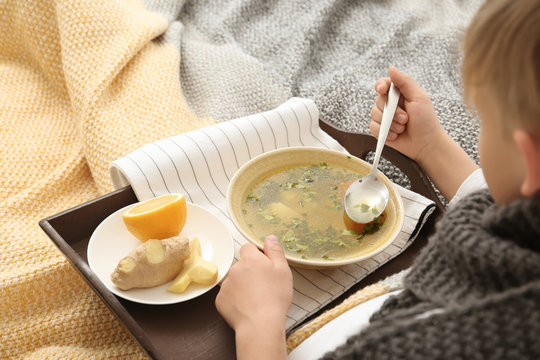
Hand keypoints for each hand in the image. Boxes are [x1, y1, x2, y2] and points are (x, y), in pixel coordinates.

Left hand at [216, 235, 292, 359]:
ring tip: (256, 299)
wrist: (260, 324)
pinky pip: (228, 296)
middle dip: (249, 272)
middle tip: (263, 285)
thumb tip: (270, 237)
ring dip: (242, 285)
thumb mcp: (283, 270)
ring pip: (234, 280)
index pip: (248, 248)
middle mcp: (235, 269)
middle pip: (241, 265)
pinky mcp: (220, 300)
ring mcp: (225, 285)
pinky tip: (246, 307)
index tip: (264, 266)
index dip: (257, 255)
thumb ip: (275, 250)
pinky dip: (235, 300)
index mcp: (250, 259)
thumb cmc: (275, 297)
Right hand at [369, 66, 446, 164]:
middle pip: (378, 100)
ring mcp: (384, 118)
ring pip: (374, 115)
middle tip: (405, 118)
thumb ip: (405, 82)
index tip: (383, 90)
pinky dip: (385, 132)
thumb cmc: (426, 121)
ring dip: (390, 123)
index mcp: (399, 94)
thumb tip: (391, 68)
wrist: (425, 144)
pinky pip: (373, 128)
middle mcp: (390, 104)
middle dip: (392, 111)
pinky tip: (396, 135)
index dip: (380, 86)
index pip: (383, 84)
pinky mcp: (380, 130)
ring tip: (402, 128)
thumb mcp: (419, 98)